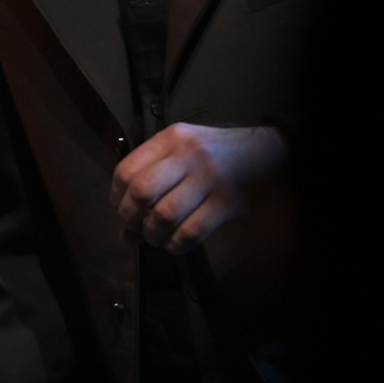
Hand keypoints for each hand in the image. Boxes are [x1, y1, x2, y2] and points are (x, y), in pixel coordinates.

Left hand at [111, 123, 287, 254]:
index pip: (127, 170)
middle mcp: (187, 155)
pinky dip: (176, 244)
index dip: (117, 198)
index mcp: (170, 139)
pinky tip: (175, 244)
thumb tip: (126, 233)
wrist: (266, 152)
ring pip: (165, 215)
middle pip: (142, 192)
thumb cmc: (215, 154)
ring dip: (153, 235)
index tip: (122, 211)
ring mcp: (209, 178)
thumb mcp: (181, 154)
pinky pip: (191, 231)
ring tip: (156, 238)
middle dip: (132, 218)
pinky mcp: (228, 202)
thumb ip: (152, 184)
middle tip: (137, 229)